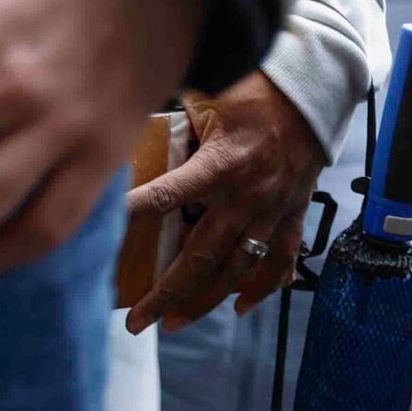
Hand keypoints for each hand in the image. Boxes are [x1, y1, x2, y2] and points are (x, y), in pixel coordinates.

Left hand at [124, 72, 326, 333]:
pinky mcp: (294, 212)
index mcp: (224, 164)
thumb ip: (169, 118)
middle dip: (166, 294)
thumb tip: (120, 122)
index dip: (131, 217)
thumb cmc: (255, 86)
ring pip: (238, 270)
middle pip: (202, 258)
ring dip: (206, 301)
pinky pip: (282, 260)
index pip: (167, 198)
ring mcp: (274, 209)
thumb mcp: (205, 95)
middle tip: (136, 322)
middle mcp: (249, 196)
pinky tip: (240, 306)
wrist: (314, 87)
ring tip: (174, 323)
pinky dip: (263, 287)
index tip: (96, 237)